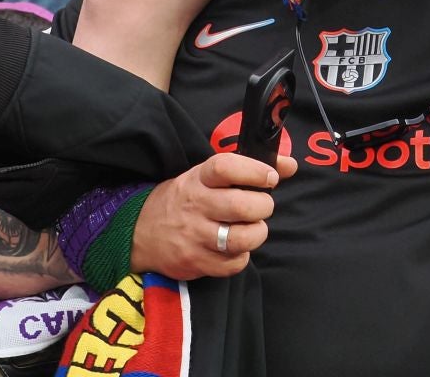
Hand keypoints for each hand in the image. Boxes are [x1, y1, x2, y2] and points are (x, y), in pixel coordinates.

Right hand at [129, 151, 297, 279]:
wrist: (139, 233)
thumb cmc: (183, 200)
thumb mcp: (206, 177)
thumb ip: (248, 169)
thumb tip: (291, 165)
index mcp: (198, 179)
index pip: (227, 167)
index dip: (255, 170)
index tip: (271, 176)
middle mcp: (196, 205)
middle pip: (242, 206)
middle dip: (264, 206)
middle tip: (262, 206)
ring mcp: (195, 236)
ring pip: (241, 238)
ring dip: (257, 233)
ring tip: (252, 227)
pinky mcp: (195, 263)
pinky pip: (233, 264)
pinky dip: (241, 257)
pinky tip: (235, 248)